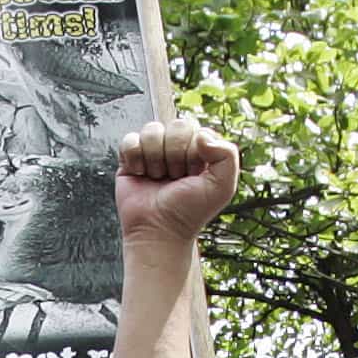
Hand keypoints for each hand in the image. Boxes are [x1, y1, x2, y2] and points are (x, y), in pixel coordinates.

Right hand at [114, 118, 237, 248]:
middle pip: (175, 125)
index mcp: (200, 150)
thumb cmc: (189, 213)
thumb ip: (227, 154)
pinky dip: (135, 158)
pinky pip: (129, 140)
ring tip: (158, 178)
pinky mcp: (130, 159)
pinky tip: (141, 174)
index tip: (193, 174)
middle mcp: (177, 147)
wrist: (159, 231)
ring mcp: (153, 151)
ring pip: (152, 130)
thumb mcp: (223, 186)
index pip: (196, 128)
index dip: (192, 151)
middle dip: (175, 154)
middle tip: (175, 178)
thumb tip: (201, 135)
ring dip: (155, 158)